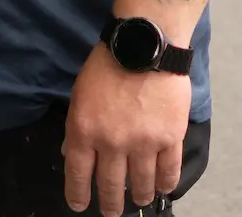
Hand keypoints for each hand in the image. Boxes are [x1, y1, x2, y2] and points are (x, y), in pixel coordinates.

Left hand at [63, 44, 190, 216]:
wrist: (145, 41)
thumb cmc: (108, 62)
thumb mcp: (80, 93)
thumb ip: (76, 126)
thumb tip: (71, 154)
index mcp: (84, 131)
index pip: (78, 176)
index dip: (78, 196)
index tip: (81, 205)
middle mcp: (112, 143)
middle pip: (110, 186)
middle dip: (110, 204)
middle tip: (112, 210)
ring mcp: (143, 142)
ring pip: (141, 184)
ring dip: (139, 195)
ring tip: (140, 198)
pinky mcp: (170, 137)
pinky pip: (168, 171)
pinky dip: (166, 183)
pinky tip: (162, 186)